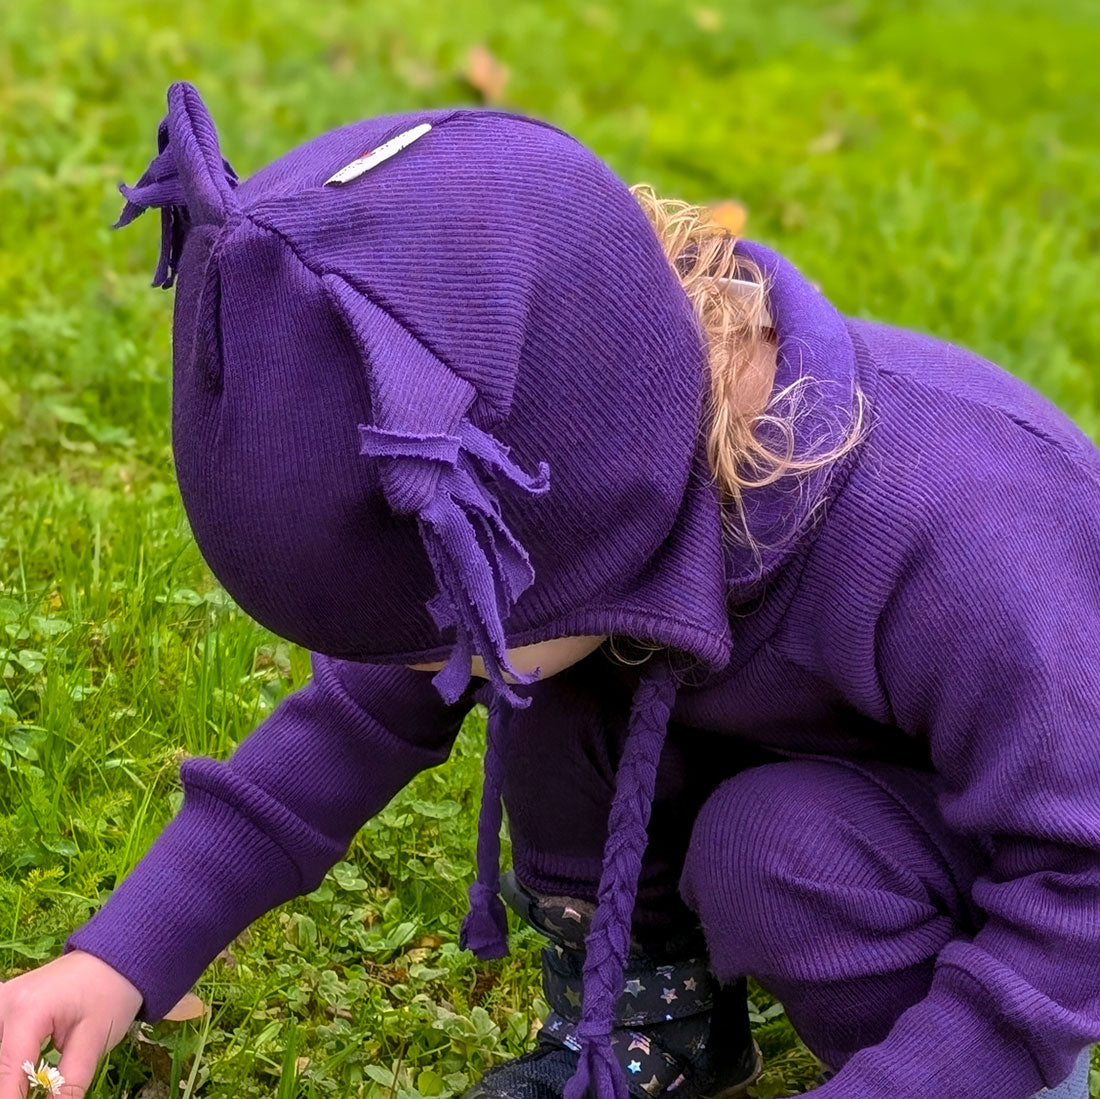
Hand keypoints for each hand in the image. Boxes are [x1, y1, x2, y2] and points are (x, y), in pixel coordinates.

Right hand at [0, 949, 142, 1097]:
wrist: (115, 957)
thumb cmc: (111, 993)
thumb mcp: (95, 1039)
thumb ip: (69, 1083)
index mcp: (26, 1011)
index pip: (7, 1072)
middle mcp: (3, 1003)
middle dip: (10, 1085)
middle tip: (36, 1091)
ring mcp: (0, 1002)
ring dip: (9, 1073)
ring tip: (28, 1085)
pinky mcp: (2, 1006)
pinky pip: (0, 1037)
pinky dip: (7, 1060)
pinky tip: (19, 1075)